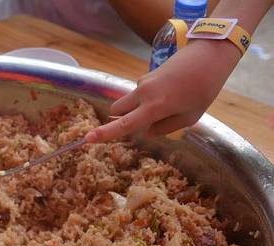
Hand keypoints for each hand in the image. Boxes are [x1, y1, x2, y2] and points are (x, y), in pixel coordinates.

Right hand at [85, 39, 240, 142]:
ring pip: (129, 101)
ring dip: (137, 108)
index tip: (87, 139)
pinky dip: (147, 98)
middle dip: (120, 118)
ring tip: (168, 102)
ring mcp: (143, 83)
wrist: (209, 56)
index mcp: (154, 107)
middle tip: (142, 121)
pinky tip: (171, 92)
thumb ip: (165, 128)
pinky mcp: (147, 75)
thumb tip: (148, 131)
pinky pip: (139, 92)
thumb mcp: (190, 116)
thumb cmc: (204, 88)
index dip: (104, 133)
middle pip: (116, 111)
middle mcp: (143, 94)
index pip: (124, 124)